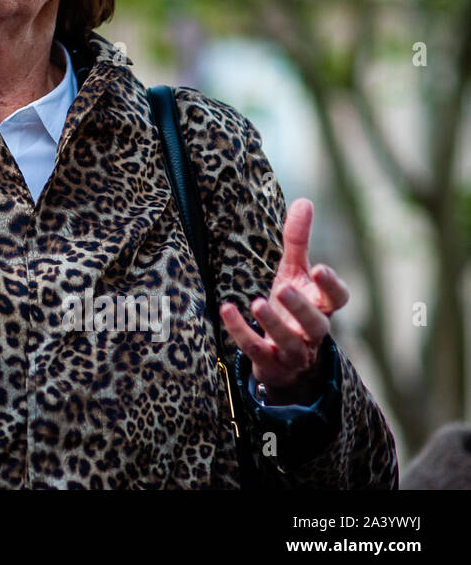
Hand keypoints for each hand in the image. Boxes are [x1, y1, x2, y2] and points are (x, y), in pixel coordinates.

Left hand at [219, 198, 349, 404]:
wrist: (283, 358)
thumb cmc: (291, 307)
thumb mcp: (294, 273)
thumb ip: (298, 241)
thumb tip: (305, 201)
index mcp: (322, 307)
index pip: (337, 299)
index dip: (332, 286)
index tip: (320, 268)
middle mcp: (312, 332)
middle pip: (316, 323)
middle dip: (301, 308)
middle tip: (284, 289)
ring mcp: (292, 351)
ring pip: (289, 341)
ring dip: (274, 324)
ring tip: (258, 303)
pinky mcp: (269, 363)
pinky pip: (255, 349)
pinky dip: (241, 331)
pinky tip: (227, 309)